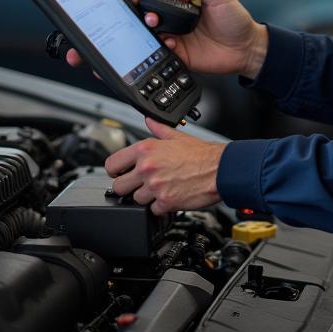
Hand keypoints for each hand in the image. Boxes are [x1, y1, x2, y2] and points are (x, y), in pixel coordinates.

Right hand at [67, 0, 267, 79]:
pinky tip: (168, 45)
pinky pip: (162, 55)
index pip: (156, 0)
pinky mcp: (180, 57)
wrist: (248, 49)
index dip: (143, 0)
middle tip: (142, 19)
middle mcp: (175, 22)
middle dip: (137, 18)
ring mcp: (176, 40)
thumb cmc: (236, 19)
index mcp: (182, 5)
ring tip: (153, 30)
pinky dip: (160, 50)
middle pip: (148, 20)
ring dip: (146, 34)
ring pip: (151, 38)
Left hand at [107, 117, 224, 214]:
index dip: (115, 170)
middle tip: (140, 184)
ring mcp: (155, 186)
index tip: (121, 172)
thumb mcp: (178, 136)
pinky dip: (160, 207)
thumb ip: (158, 129)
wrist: (220, 169)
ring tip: (160, 189)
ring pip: (135, 200)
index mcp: (146, 150)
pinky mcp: (165, 202)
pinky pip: (152, 210)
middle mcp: (147, 168)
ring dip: (146, 197)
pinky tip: (169, 196)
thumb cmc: (202, 154)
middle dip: (128, 187)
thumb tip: (149, 121)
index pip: (112, 164)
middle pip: (118, 186)